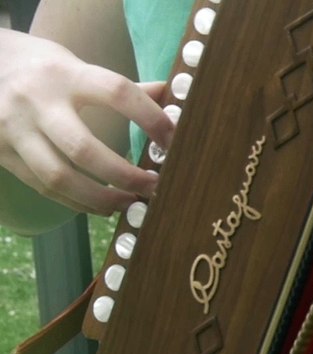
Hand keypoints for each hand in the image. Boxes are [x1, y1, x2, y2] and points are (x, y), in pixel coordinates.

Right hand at [0, 28, 172, 215]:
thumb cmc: (43, 69)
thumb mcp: (77, 66)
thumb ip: (119, 87)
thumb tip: (169, 93)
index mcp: (66, 74)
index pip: (117, 92)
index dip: (151, 118)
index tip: (173, 141)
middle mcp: (36, 101)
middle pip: (84, 149)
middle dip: (125, 175)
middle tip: (154, 186)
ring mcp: (14, 129)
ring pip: (59, 177)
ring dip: (100, 198)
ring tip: (128, 203)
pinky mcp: (1, 151)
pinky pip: (43, 186)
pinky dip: (76, 202)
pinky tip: (100, 206)